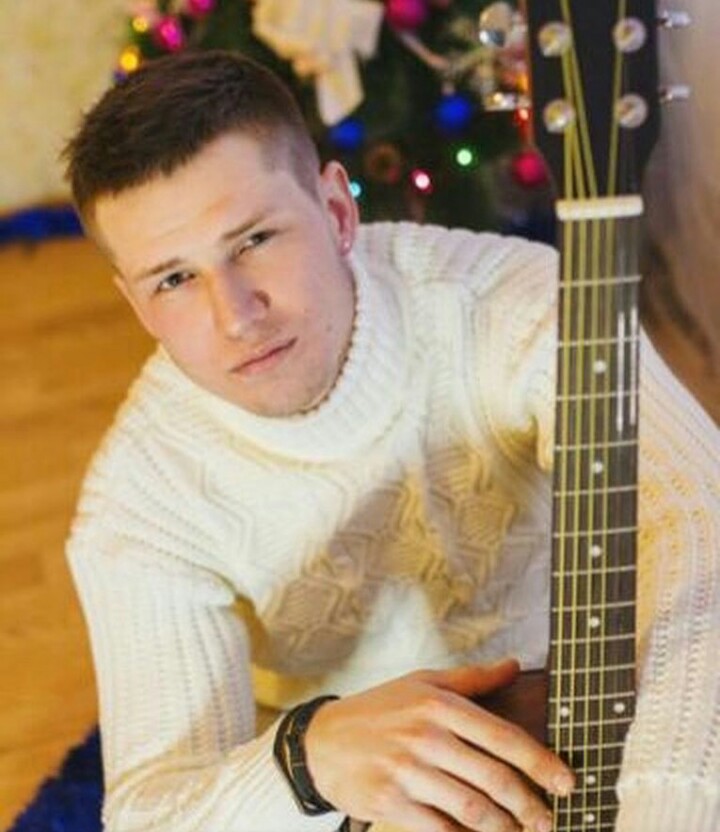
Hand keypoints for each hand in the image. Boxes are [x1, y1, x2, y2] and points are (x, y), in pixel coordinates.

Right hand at [304, 659, 573, 831]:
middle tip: (548, 821)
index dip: (539, 762)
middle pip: (493, 779)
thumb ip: (472, 679)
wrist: (324, 741)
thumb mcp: (422, 682)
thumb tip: (514, 665)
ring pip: (472, 810)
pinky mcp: (392, 802)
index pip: (502, 736)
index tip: (565, 781)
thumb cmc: (380, 708)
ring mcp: (408, 772)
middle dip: (529, 806)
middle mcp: (426, 736)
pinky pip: (441, 830)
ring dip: (504, 829)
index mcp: (439, 705)